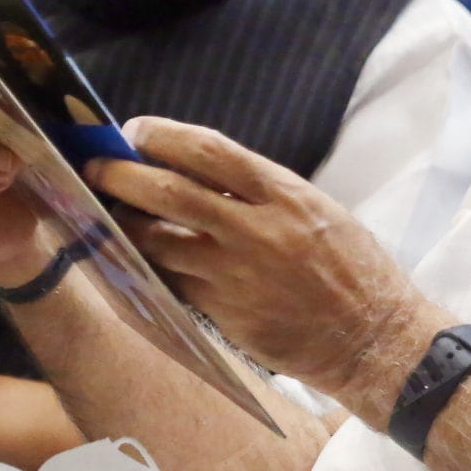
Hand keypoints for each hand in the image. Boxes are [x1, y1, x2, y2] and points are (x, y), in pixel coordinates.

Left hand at [87, 116, 436, 415]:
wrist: (374, 339)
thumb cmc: (355, 271)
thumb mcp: (320, 212)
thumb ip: (264, 193)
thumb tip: (203, 173)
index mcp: (285, 195)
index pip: (208, 150)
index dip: (161, 136)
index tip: (136, 131)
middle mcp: (256, 230)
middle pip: (168, 191)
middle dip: (121, 175)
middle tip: (97, 168)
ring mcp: (235, 275)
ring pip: (158, 240)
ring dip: (125, 224)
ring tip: (109, 214)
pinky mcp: (224, 313)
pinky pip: (172, 282)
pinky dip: (150, 266)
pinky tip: (137, 258)